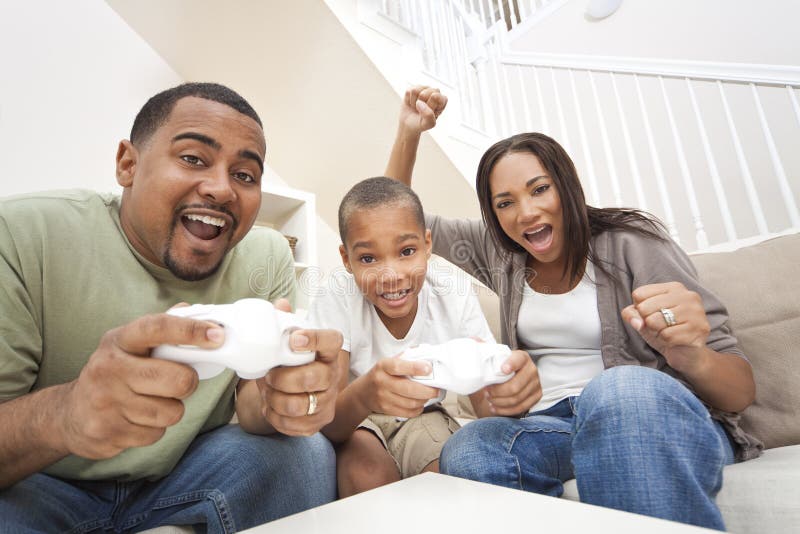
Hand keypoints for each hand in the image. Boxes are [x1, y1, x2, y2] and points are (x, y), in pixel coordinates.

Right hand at [60, 313, 223, 458]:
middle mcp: (109, 368)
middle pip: (177, 379)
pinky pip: (156, 434)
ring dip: (171, 409)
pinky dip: (155, 429)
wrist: (70, 414)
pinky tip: (138, 419)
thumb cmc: (115, 373)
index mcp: (119, 340)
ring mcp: (106, 402)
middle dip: (188, 383)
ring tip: (153, 402)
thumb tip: (203, 314)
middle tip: (181, 382)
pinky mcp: (108, 432)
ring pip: (171, 412)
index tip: (217, 335)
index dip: (191, 330)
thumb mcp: (129, 345)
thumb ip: (164, 330)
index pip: (157, 328)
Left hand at [255, 300, 342, 435]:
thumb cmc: (290, 363)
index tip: (294, 339)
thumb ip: (284, 321)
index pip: (332, 340)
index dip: (315, 339)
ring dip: (274, 398)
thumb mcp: (286, 341)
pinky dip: (273, 415)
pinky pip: (292, 425)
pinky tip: (270, 406)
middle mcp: (332, 376)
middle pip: (312, 378)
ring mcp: (327, 402)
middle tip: (269, 375)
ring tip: (267, 391)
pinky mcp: (316, 423)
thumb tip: (281, 304)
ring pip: (298, 405)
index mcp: (327, 352)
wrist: (290, 394)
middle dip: (282, 378)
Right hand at [361, 357, 440, 417]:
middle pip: (408, 389)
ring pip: (410, 403)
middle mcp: (382, 381)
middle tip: (436, 389)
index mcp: (383, 366)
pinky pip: (407, 412)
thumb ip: (407, 357)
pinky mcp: (386, 409)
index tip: (428, 368)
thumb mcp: (389, 361)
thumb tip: (426, 354)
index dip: (415, 368)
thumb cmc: (382, 374)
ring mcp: (383, 397)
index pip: (399, 366)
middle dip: (427, 391)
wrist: (363, 392)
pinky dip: (418, 409)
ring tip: (428, 396)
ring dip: (424, 400)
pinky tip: (420, 404)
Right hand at [399, 86, 447, 134]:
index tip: (429, 112)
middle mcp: (434, 92)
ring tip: (416, 108)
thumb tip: (419, 102)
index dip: (430, 105)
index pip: (437, 96)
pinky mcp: (413, 88)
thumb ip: (428, 115)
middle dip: (421, 104)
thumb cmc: (421, 123)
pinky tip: (411, 104)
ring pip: (415, 91)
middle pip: (426, 93)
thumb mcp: (428, 124)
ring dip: (414, 102)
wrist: (408, 124)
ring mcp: (424, 89)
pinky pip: (409, 92)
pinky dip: (408, 100)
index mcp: (442, 100)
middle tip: (421, 111)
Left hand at [482, 350, 540, 415]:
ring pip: (517, 398)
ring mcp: (536, 384)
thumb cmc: (497, 369)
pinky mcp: (536, 396)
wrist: (507, 381)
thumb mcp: (490, 358)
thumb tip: (474, 340)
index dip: (511, 364)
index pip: (518, 360)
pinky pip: (521, 407)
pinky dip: (505, 410)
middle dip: (498, 392)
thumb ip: (482, 348)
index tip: (502, 370)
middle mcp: (532, 369)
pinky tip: (495, 408)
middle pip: (515, 386)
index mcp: (521, 357)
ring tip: (489, 400)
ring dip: (500, 402)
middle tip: (486, 392)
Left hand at [621, 281, 710, 373]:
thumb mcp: (643, 318)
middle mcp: (688, 296)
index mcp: (674, 287)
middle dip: (647, 322)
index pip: (639, 294)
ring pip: (654, 322)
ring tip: (667, 332)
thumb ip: (631, 314)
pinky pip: (667, 336)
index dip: (639, 309)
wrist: (685, 353)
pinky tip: (675, 340)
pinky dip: (665, 341)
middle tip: (660, 327)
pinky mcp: (699, 329)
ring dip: (656, 332)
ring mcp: (696, 312)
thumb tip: (637, 322)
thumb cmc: (663, 330)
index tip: (652, 315)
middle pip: (644, 308)